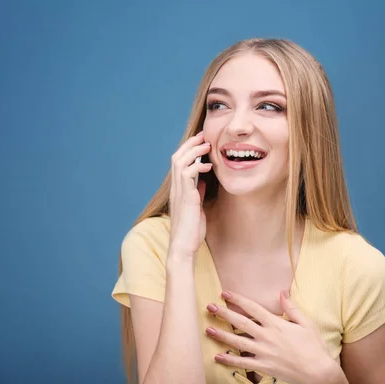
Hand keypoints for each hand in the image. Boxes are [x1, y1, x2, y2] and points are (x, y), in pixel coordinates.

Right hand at [167, 131, 212, 259]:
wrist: (184, 247)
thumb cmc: (191, 230)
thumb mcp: (197, 207)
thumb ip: (198, 193)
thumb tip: (203, 182)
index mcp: (179, 190)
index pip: (180, 162)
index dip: (189, 150)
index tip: (202, 141)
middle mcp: (176, 188)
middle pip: (177, 157)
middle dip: (190, 144)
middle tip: (204, 136)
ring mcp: (179, 192)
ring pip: (179, 161)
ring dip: (193, 151)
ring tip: (207, 145)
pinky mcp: (185, 198)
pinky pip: (187, 174)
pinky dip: (197, 166)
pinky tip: (208, 166)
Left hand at [205, 290, 344, 383]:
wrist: (318, 371)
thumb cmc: (314, 347)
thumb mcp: (306, 323)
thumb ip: (291, 308)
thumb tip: (282, 292)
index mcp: (276, 323)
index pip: (252, 308)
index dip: (237, 299)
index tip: (224, 293)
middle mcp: (267, 336)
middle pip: (240, 322)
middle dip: (224, 313)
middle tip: (210, 307)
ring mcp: (264, 351)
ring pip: (238, 341)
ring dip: (222, 335)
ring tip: (208, 329)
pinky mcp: (264, 366)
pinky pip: (243, 363)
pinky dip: (229, 360)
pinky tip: (218, 356)